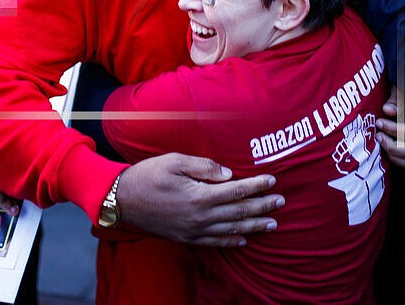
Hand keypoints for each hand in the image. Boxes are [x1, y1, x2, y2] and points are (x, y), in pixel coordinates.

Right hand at [117, 153, 283, 246]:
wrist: (122, 200)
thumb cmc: (148, 175)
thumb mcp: (175, 161)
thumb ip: (204, 167)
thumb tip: (229, 174)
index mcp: (200, 196)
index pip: (237, 191)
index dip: (257, 186)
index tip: (272, 181)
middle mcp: (201, 218)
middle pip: (239, 212)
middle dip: (263, 207)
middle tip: (281, 202)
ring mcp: (194, 231)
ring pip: (232, 230)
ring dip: (254, 227)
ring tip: (272, 223)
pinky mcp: (186, 238)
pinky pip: (214, 243)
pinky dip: (231, 242)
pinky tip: (243, 240)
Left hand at [376, 85, 404, 172]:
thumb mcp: (404, 89)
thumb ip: (397, 99)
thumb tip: (387, 110)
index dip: (393, 130)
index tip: (379, 122)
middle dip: (392, 146)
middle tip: (378, 136)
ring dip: (395, 157)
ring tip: (383, 144)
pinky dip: (401, 162)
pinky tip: (389, 150)